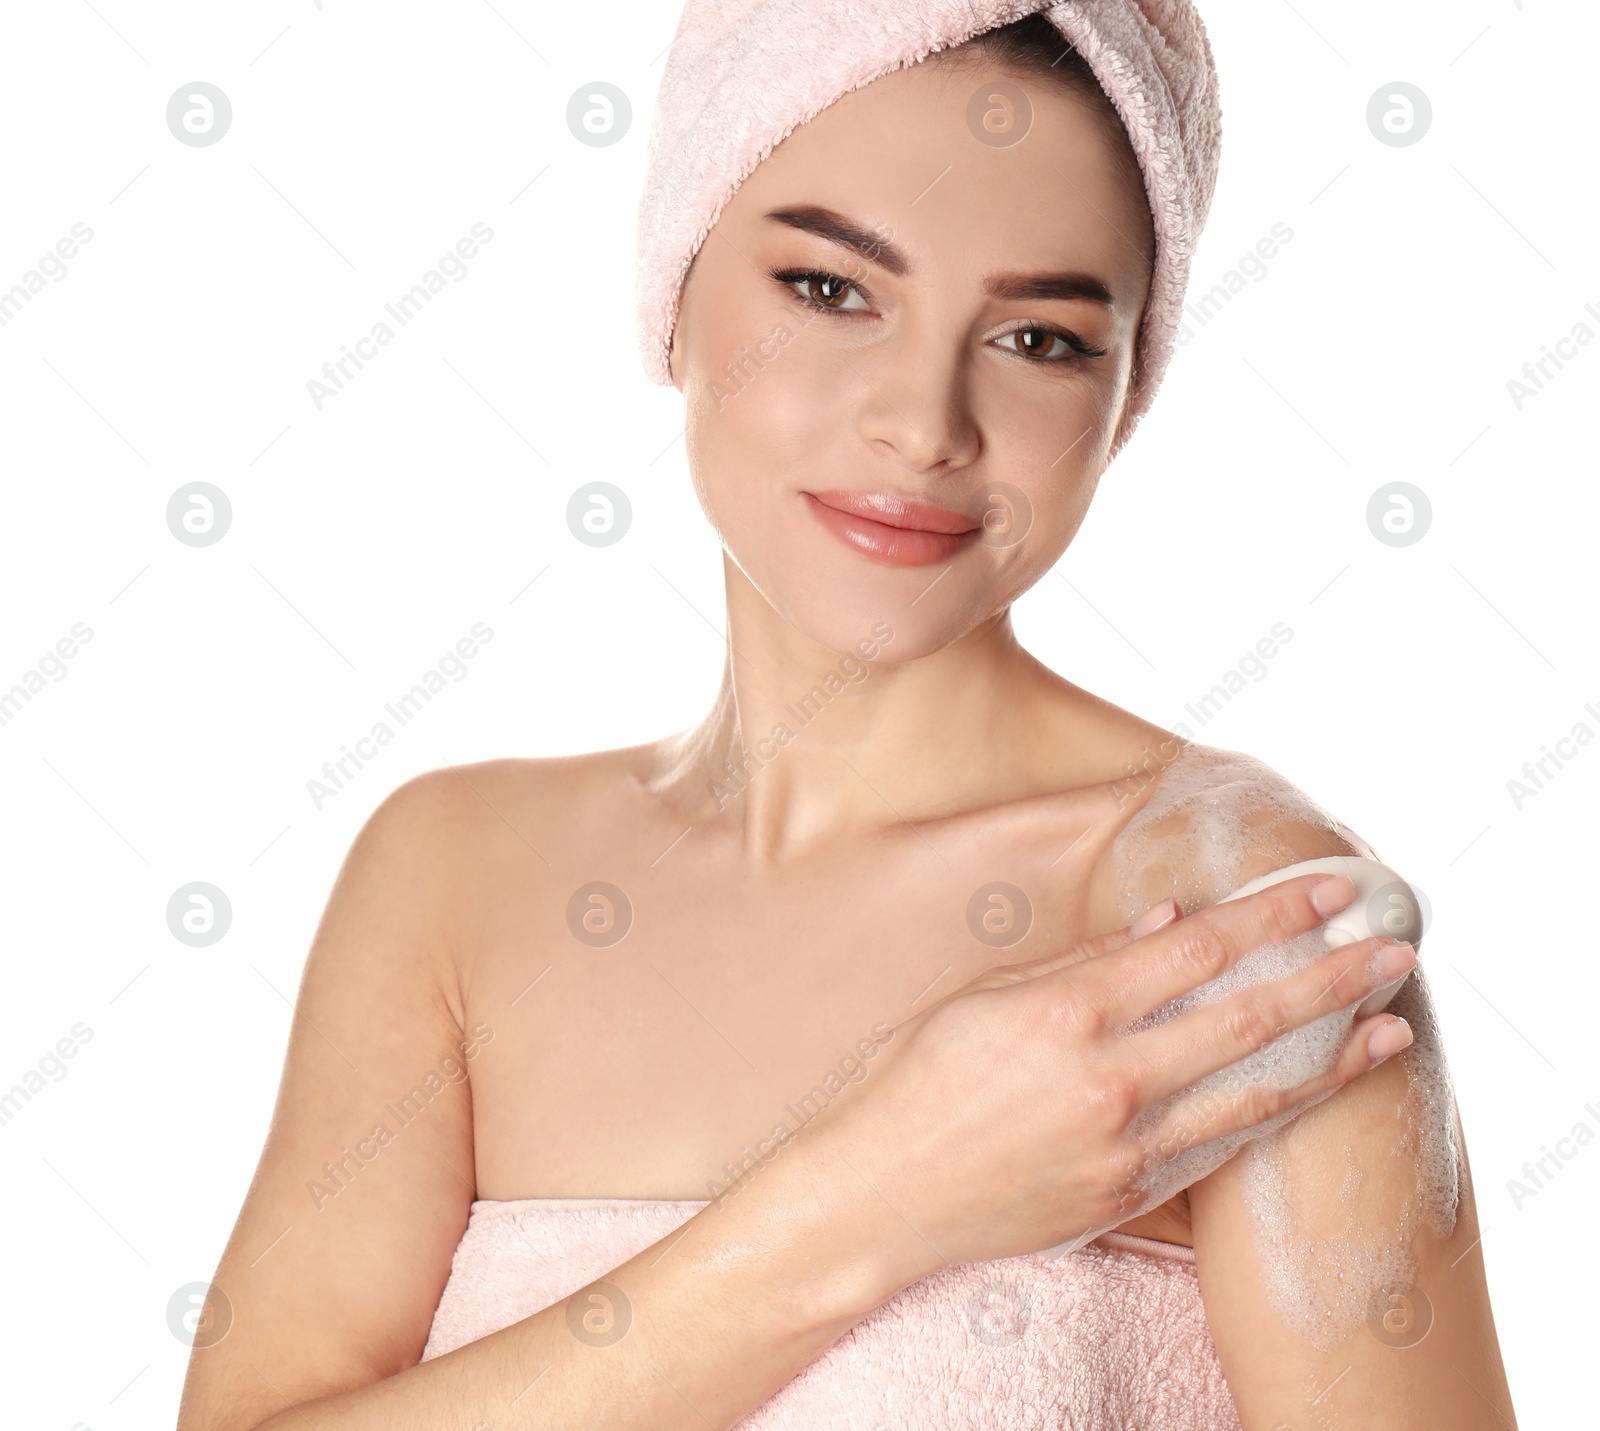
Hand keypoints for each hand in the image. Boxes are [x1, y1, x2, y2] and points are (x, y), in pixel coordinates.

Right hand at [809, 872, 1415, 1275]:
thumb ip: (1082, 961)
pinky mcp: (1125, 1195)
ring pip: (1255, 1093)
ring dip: (1332, 1057)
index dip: (1271, 914)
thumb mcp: (981, 997)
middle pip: (1247, 1017)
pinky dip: (1274, 1114)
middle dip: (1330, 976)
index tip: (1324, 888)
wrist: (875, 1198)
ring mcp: (1123, 1146)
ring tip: (1390, 1029)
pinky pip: (1218, 1148)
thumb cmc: (910, 1084)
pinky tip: (1311, 1092)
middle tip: (1390, 947)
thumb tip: (1168, 923)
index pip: (1197, 948)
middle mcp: (1106, 1078)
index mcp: (1064, 1012)